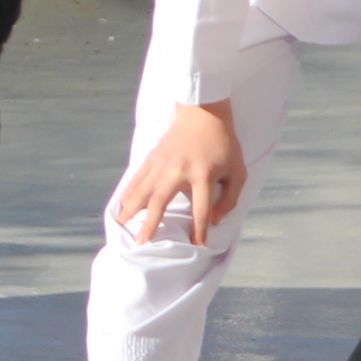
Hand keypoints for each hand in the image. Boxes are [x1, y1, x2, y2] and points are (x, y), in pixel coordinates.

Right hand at [115, 101, 244, 247]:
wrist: (203, 115)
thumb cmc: (224, 145)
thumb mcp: (238, 171)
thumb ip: (230, 198)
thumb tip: (214, 220)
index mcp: (204, 175)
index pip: (201, 208)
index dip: (200, 229)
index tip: (197, 246)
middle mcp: (179, 171)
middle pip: (160, 202)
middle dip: (150, 224)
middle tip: (140, 242)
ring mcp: (162, 164)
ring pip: (142, 191)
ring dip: (131, 210)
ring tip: (122, 226)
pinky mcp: (152, 158)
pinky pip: (137, 179)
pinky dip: (129, 194)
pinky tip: (123, 206)